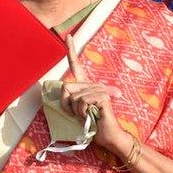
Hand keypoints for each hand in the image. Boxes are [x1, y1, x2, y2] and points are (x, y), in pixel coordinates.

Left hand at [61, 35, 132, 154]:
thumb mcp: (77, 112)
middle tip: (76, 115)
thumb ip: (70, 101)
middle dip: (65, 105)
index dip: (72, 50)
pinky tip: (92, 116)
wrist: (109, 136)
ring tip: (87, 117)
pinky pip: (82, 102)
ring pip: (74, 97)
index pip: (77, 66)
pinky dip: (83, 113)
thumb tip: (64, 92)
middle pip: (66, 87)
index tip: (68, 36)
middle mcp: (93, 84)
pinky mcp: (103, 96)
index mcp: (86, 86)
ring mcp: (100, 89)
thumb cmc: (92, 126)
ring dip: (76, 112)